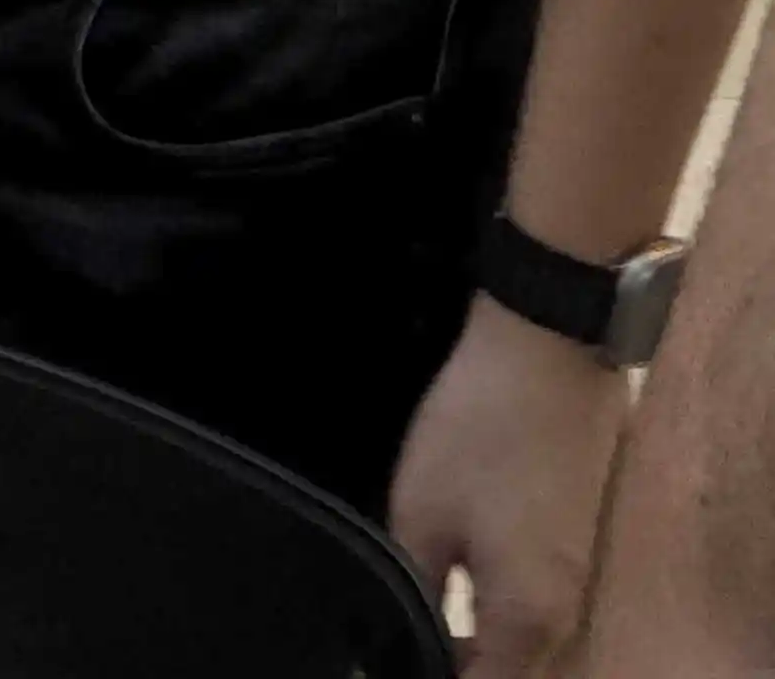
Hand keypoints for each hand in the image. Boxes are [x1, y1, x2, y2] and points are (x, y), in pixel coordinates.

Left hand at [391, 298, 632, 671]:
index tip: (402, 657)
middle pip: (514, 671)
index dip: (441, 677)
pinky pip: (546, 597)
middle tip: (410, 633)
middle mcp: (570, 612)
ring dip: (488, 633)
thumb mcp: (422, 512)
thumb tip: (403, 637)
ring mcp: (586, 573)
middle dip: (466, 662)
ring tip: (433, 606)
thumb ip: (415, 590)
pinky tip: (470, 569)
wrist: (549, 345)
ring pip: (532, 636)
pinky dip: (509, 599)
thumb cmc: (480, 428)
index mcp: (531, 621)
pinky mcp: (587, 536)